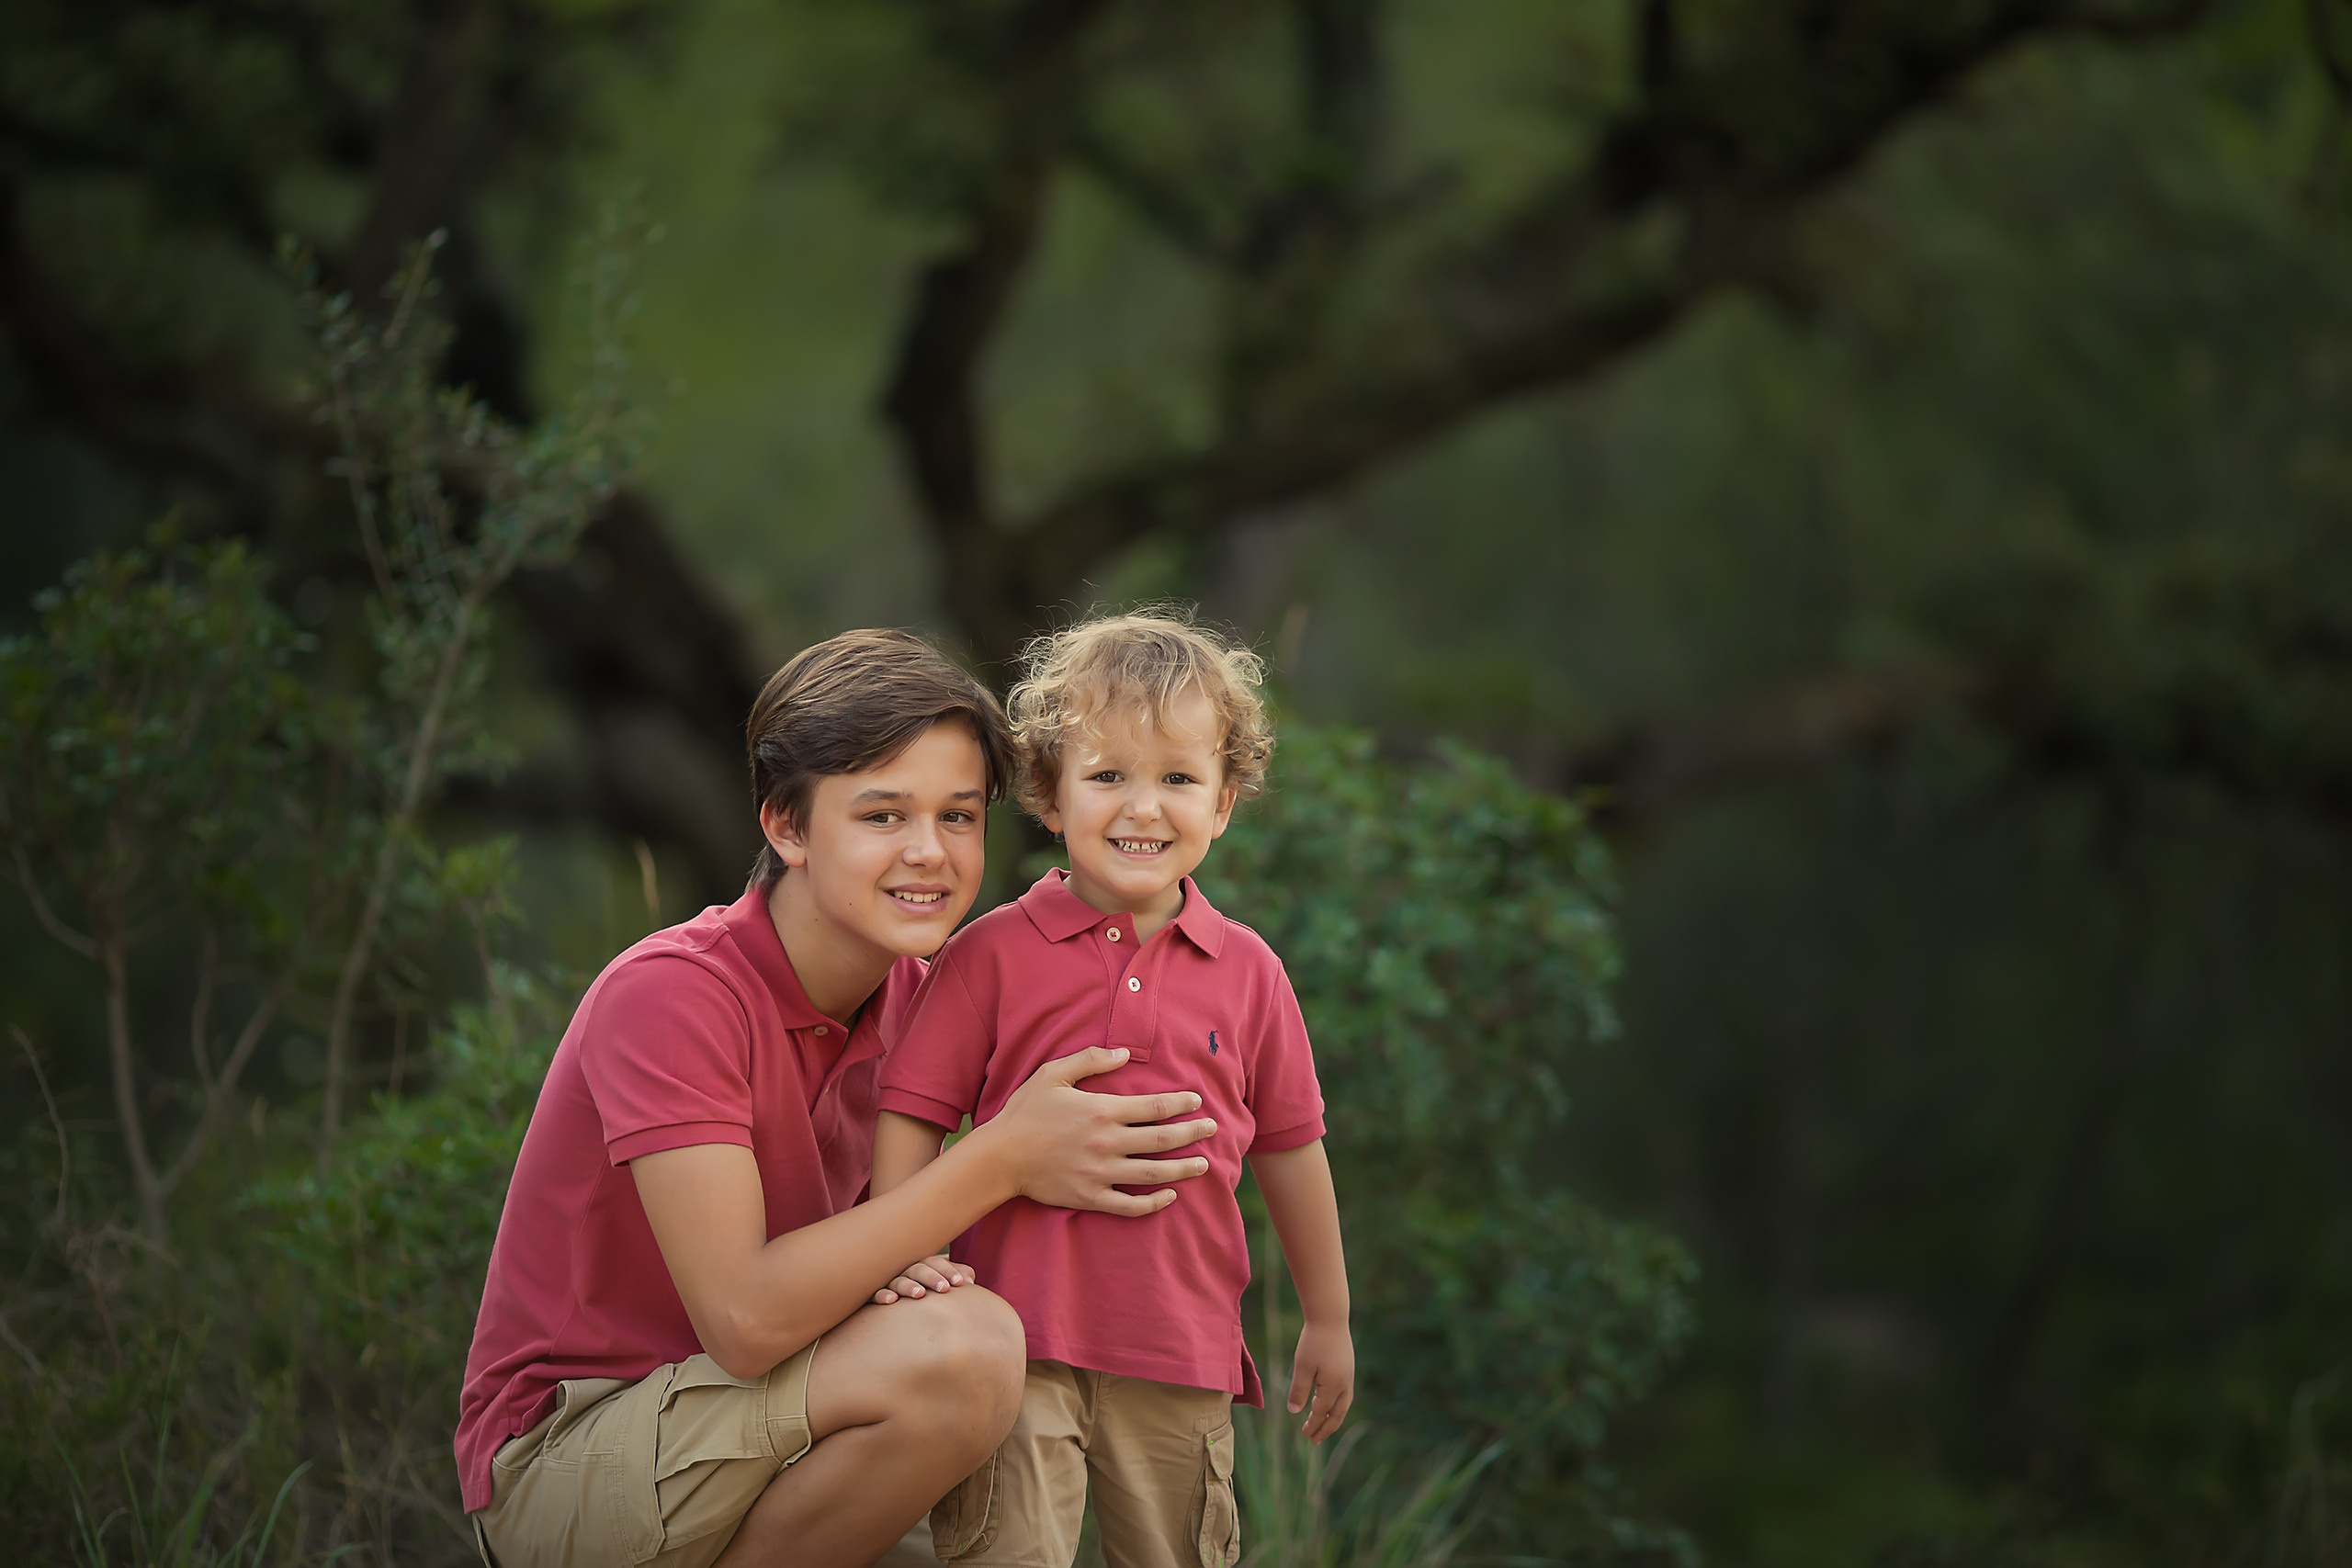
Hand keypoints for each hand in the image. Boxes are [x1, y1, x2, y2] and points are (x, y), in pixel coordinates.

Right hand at [872, 1254, 972, 1304]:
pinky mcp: (872, 1295)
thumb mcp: (939, 1283)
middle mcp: (904, 1271)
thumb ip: (956, 1277)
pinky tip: (892, 1300)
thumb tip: (970, 1279)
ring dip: (909, 1285)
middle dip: (932, 1277)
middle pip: (918, 1269)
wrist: (889, 1307)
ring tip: (920, 1294)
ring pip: (898, 1280)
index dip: (948, 1270)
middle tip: (945, 1289)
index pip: (935, 1263)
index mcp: (922, 1266)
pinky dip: (882, 1295)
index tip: (961, 1283)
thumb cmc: (921, 1291)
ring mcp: (888, 1282)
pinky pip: (875, 1293)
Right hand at [971, 1047, 1218, 1216]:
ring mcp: (1101, 1174)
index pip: (1154, 1107)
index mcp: (1101, 1111)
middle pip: (1162, 1140)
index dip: (1180, 1103)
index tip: (1197, 1100)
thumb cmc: (1025, 1112)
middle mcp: (1107, 1143)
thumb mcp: (1053, 1074)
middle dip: (1192, 1133)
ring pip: (1154, 1173)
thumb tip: (1124, 1053)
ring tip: (1204, 1164)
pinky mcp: (1091, 1198)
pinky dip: (1154, 1203)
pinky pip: (1131, 1205)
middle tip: (1213, 1128)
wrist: (999, 1158)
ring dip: (1183, 1169)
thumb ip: (1090, 1060)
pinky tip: (1170, 1196)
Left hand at [1287, 1320, 1353, 1442]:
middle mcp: (1345, 1385)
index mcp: (1333, 1386)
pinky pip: (1345, 1395)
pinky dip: (1336, 1406)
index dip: (1313, 1425)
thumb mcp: (1302, 1366)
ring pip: (1343, 1406)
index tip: (1304, 1435)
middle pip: (1337, 1415)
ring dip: (1332, 1419)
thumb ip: (1299, 1390)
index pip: (1321, 1412)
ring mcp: (1349, 1377)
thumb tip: (1294, 1411)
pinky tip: (1328, 1405)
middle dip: (1325, 1429)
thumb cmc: (1314, 1341)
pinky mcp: (1348, 1369)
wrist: (1331, 1318)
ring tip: (1323, 1428)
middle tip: (1314, 1441)